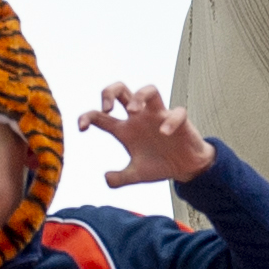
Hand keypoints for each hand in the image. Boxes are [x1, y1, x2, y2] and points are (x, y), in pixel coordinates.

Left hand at [78, 82, 213, 187]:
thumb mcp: (137, 175)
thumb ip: (121, 178)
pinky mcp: (179, 120)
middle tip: (107, 109)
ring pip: (149, 90)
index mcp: (125, 129)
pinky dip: (170, 121)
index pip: (100, 116)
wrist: (186, 168)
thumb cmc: (159, 165)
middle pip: (121, 90)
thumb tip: (106, 178)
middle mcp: (139, 118)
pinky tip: (165, 133)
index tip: (81, 128)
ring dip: (139, 96)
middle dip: (109, 92)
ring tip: (132, 110)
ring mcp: (159, 116)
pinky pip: (175, 112)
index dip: (87, 117)